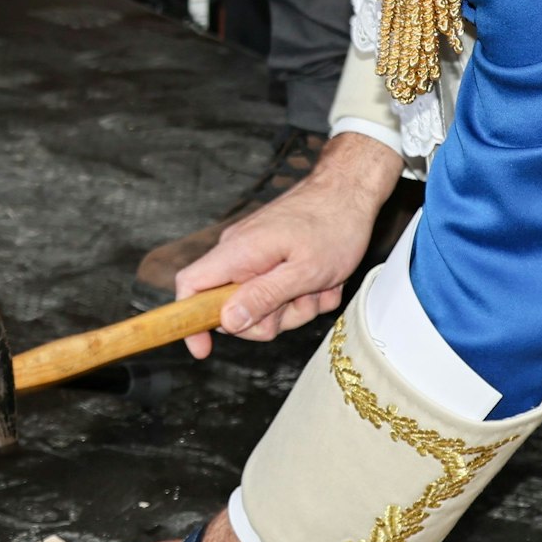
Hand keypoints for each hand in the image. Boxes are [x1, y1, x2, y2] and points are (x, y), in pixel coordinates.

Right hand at [175, 131, 402, 357]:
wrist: (352, 190)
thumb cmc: (334, 225)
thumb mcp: (304, 271)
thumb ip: (263, 296)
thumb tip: (227, 322)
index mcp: (237, 252)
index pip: (190, 286)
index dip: (190, 320)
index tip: (203, 350)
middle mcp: (239, 252)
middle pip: (233, 308)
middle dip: (271, 318)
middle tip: (303, 302)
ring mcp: (256, 254)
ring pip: (264, 304)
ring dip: (297, 305)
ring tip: (321, 284)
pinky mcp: (273, 257)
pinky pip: (281, 290)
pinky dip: (305, 292)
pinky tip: (326, 279)